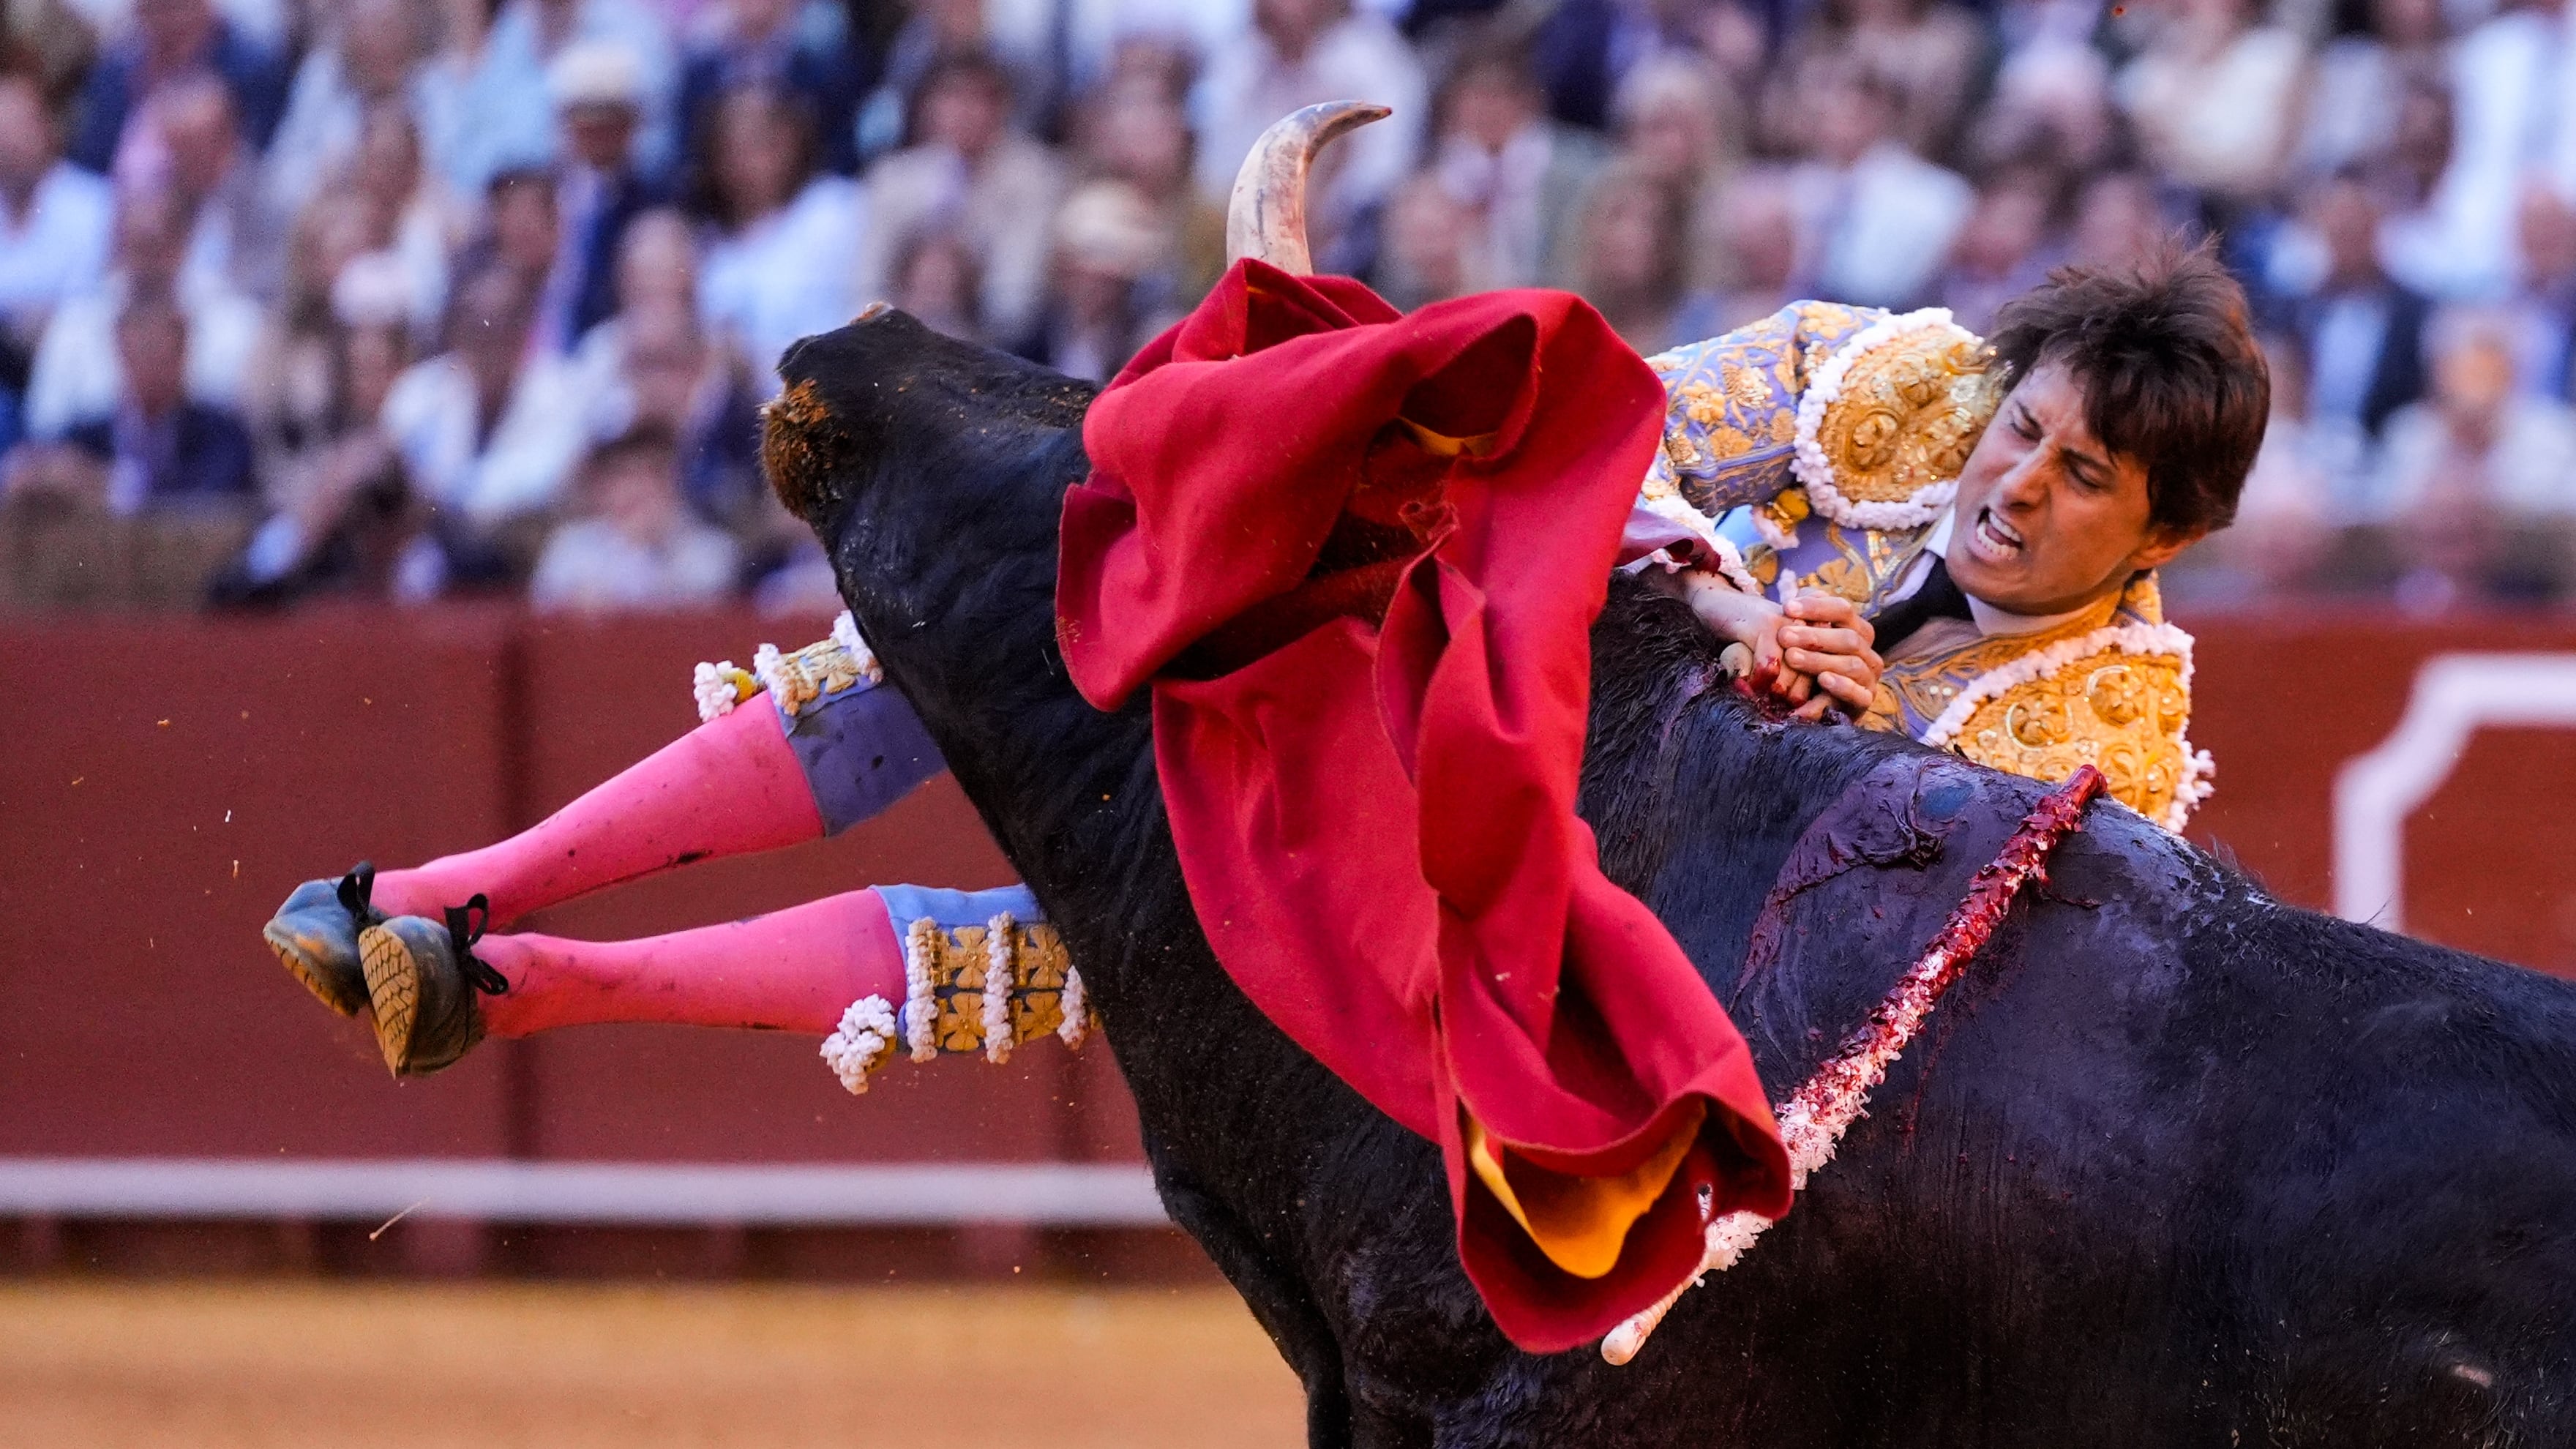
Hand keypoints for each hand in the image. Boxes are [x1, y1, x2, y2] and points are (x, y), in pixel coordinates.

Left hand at [1776, 590, 1881, 720]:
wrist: (1814, 704)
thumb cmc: (1807, 663)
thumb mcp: (1802, 640)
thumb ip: (1801, 618)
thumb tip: (1790, 600)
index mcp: (1856, 630)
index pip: (1843, 610)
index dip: (1816, 607)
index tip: (1787, 607)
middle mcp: (1866, 651)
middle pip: (1848, 638)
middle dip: (1814, 636)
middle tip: (1783, 635)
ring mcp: (1868, 677)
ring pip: (1851, 664)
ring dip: (1819, 660)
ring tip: (1792, 657)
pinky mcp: (1864, 701)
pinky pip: (1858, 694)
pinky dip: (1841, 687)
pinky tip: (1823, 680)